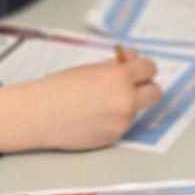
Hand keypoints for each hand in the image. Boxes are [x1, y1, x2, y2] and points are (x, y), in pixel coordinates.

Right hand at [0, 52, 162, 151]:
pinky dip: (114, 121)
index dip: (143, 68)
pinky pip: (122, 125)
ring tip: (99, 104)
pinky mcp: (114, 138)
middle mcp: (125, 100)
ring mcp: (121, 122)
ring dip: (127, 106)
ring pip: (138, 110)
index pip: (150, 69)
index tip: (138, 70)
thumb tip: (133, 57)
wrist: (38, 115)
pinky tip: (93, 117)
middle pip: (156, 93)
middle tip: (133, 87)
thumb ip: (115, 64)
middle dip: (146, 88)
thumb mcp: (89, 69)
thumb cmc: (58, 88)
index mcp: (119, 77)